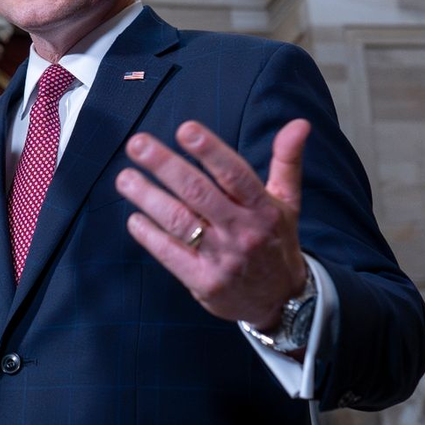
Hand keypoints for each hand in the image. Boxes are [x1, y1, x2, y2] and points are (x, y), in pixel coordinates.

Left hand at [116, 119, 310, 329]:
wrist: (280, 301)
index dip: (210, 151)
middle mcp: (242, 230)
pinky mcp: (204, 282)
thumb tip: (300, 123)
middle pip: (199, 193)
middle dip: (165, 165)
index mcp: (262, 208)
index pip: (235, 174)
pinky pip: (171, 255)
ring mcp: (222, 258)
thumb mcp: (287, 201)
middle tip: (137, 144)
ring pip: (179, 221)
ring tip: (125, 178)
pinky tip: (134, 219)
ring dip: (148, 197)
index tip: (185, 129)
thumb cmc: (276, 240)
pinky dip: (150, 235)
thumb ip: (287, 160)